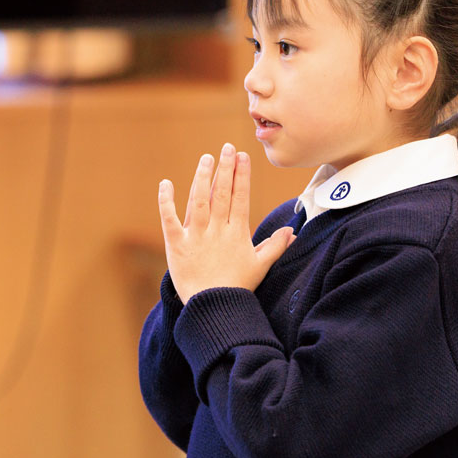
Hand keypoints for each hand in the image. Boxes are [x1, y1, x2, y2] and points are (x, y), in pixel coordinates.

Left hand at [158, 143, 295, 303]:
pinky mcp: (176, 245)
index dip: (241, 176)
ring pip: (198, 200)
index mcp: (237, 233)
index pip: (240, 198)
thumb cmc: (237, 287)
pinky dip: (166, 201)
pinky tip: (165, 183)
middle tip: (227, 147)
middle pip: (221, 193)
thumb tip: (292, 231)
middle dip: (225, 169)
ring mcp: (196, 237)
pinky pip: (169, 220)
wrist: (213, 309)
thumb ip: (275, 246)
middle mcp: (217, 231)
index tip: (242, 156)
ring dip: (202, 177)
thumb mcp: (260, 266)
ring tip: (206, 158)